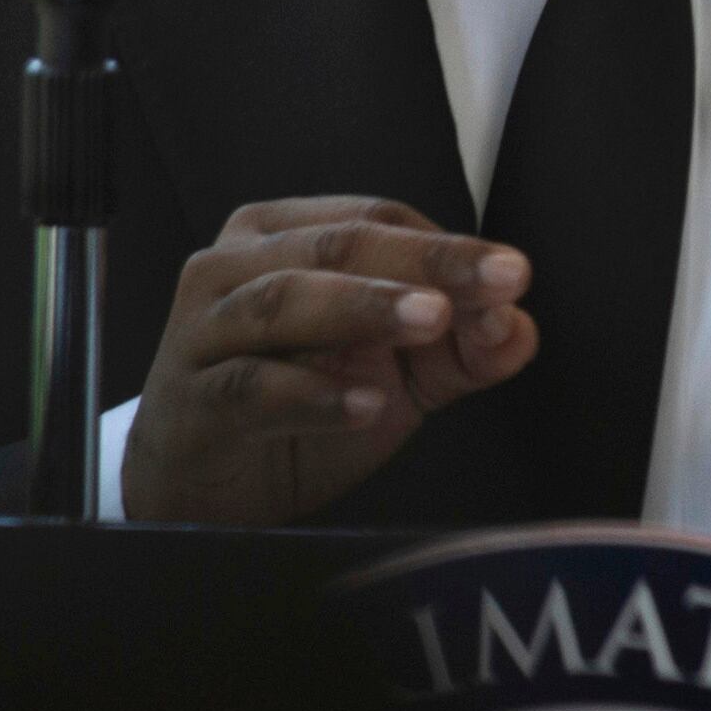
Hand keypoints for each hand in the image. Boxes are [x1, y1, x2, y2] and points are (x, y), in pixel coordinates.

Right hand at [122, 197, 533, 525]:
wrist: (198, 491)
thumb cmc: (292, 407)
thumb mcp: (391, 376)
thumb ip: (457, 349)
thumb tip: (520, 326)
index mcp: (281, 236)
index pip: (373, 219)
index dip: (446, 245)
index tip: (512, 276)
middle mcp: (231, 267)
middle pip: (334, 247)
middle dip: (423, 261)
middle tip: (495, 280)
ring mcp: (202, 333)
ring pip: (284, 302)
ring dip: (365, 307)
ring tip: (431, 320)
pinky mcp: (190, 402)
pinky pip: (251, 388)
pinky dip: (311, 394)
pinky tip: (365, 405)